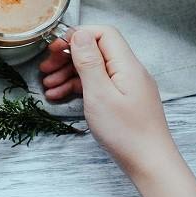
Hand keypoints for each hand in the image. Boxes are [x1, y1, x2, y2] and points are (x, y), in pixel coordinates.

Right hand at [40, 26, 176, 177]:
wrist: (149, 163)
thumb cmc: (126, 132)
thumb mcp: (99, 94)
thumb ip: (89, 62)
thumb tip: (80, 34)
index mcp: (127, 65)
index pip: (102, 33)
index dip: (77, 36)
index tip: (55, 49)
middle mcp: (129, 70)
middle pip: (95, 50)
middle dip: (68, 56)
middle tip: (46, 68)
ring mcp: (126, 85)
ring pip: (93, 68)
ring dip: (68, 73)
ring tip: (47, 86)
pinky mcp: (123, 99)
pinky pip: (97, 85)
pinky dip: (78, 87)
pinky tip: (60, 96)